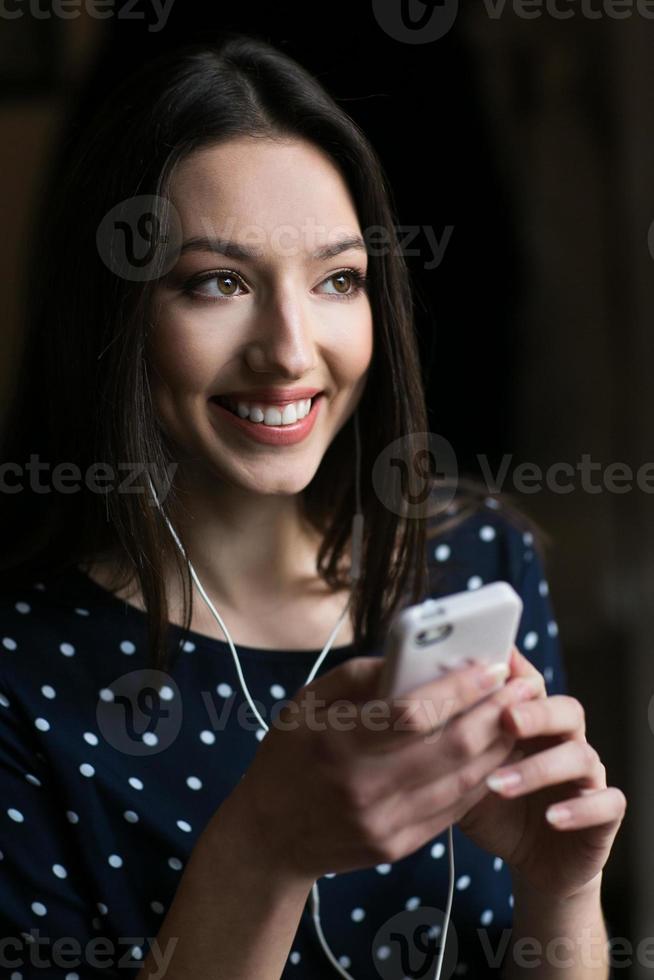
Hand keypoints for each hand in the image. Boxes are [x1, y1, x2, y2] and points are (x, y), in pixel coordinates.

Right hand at [228, 654, 535, 880]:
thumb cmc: (288, 756)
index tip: (493, 666)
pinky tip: (495, 752)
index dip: (460, 688)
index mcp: (338, 743)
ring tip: (519, 714)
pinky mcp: (397, 846)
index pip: (415, 713)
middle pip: (451, 747)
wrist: (269, 838)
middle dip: (497, 712)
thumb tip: (412, 657)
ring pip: (462, 780)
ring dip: (499, 744)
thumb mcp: (307, 703)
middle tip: (524, 685)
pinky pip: (454, 809)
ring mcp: (384, 823)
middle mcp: (364, 788)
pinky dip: (481, 776)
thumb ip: (358, 677)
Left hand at [457, 646, 626, 900]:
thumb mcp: (458, 767)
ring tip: (498, 783)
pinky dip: (580, 809)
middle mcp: (563, 738)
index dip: (512, 673)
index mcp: (529, 717)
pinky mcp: (603, 812)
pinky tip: (552, 818)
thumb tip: (396, 701)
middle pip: (563, 709)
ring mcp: (587, 773)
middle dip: (532, 712)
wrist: (532, 854)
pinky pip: (606, 803)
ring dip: (540, 768)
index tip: (488, 668)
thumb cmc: (489, 802)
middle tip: (505, 717)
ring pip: (581, 755)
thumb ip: (442, 736)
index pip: (528, 682)